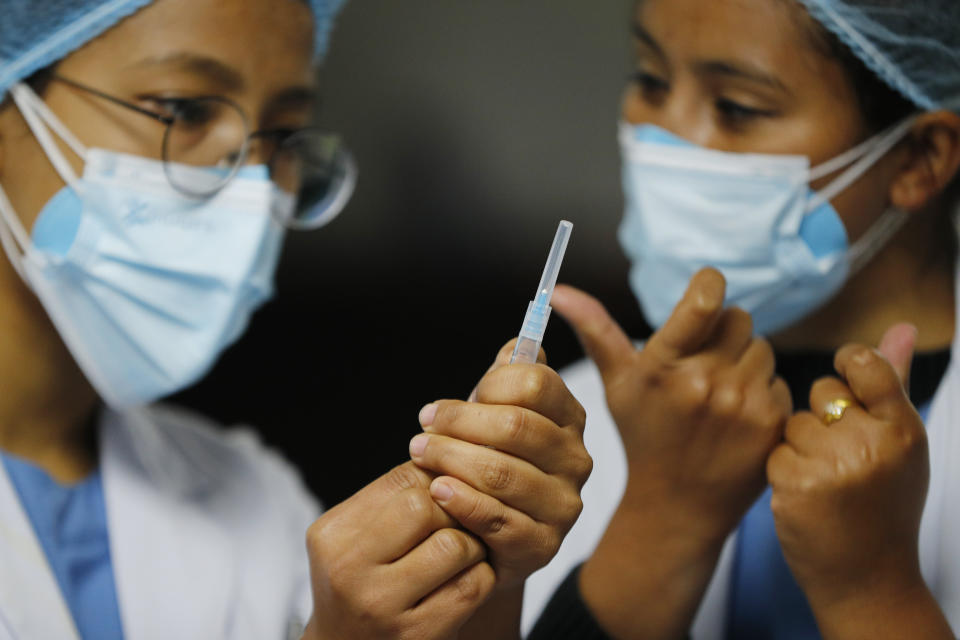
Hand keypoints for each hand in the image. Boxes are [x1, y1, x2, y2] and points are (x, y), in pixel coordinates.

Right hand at [303, 462, 495, 639]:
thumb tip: (450, 448)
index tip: (448, 491)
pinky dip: (482, 577)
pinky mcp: (415, 635)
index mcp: (331, 533)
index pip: (402, 480)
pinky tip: (468, 580)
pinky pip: (472, 587)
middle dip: (456, 508)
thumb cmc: (362, 584)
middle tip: (461, 520)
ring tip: (465, 552)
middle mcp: (348, 569)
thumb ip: (394, 499)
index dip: (437, 478)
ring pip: (455, 544)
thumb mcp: (357, 539)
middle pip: (427, 505)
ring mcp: (380, 606)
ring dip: (474, 544)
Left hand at [409, 340, 590, 589]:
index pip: (537, 383)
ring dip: (451, 460)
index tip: (453, 399)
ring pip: (502, 472)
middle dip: (458, 423)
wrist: (490, 540)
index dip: (489, 386)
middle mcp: (576, 459)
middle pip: (516, 426)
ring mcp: (564, 504)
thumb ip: (507, 379)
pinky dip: (462, 501)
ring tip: (419, 456)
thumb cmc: (492, 463)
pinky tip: (437, 490)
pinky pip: (498, 518)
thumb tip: (517, 343)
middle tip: (422, 429)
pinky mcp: (543, 545)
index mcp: (568, 417)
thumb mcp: (497, 417)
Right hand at [552, 268, 790, 539]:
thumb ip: (595, 330)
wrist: (677, 507)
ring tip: (719, 393)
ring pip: (762, 348)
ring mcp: (741, 405)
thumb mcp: (615, 384)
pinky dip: (761, 393)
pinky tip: (737, 417)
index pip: (705, 301)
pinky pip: (778, 381)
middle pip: (739, 318)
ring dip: (744, 362)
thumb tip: (560, 290)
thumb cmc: (643, 436)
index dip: (711, 284)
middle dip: (724, 332)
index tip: (707, 289)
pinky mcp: (771, 423)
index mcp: (662, 368)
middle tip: (705, 361)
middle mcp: (703, 384)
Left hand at [768, 324, 940, 629]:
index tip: (844, 381)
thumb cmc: (884, 504)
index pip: (866, 365)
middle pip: (821, 393)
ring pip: (792, 422)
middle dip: (821, 417)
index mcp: (904, 430)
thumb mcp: (902, 446)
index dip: (848, 366)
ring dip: (799, 446)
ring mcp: (833, 465)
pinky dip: (782, 470)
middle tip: (840, 456)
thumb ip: (894, 384)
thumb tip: (900, 325)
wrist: (867, 577)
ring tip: (824, 480)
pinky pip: (774, 450)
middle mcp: (873, 444)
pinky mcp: (796, 484)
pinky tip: (804, 496)